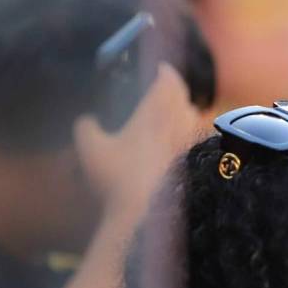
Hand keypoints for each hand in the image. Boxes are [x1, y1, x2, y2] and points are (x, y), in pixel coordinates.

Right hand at [73, 63, 197, 222]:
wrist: (149, 217)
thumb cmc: (117, 177)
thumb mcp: (91, 149)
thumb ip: (86, 128)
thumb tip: (86, 120)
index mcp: (159, 110)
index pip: (170, 79)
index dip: (165, 72)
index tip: (160, 70)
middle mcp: (183, 123)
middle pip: (186, 100)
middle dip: (176, 96)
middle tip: (163, 97)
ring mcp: (194, 147)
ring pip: (194, 125)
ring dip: (184, 121)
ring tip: (170, 126)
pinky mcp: (201, 170)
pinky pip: (197, 150)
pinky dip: (188, 147)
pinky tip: (176, 157)